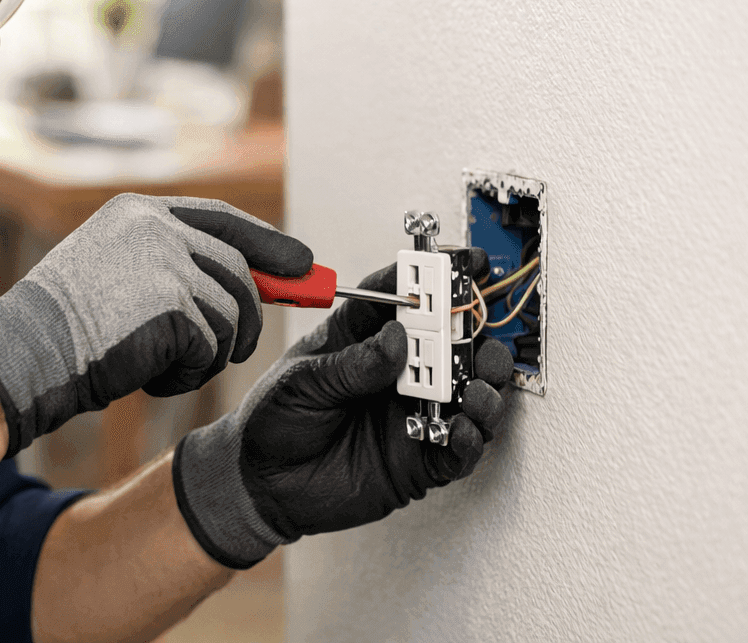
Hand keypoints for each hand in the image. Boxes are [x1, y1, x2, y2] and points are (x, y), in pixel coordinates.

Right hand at [0, 193, 310, 456]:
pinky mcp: (174, 303)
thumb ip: (171, 266)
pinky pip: (213, 344)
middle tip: (241, 347)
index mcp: (138, 211)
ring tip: (169, 366)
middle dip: (251, 312)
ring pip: (232, 311)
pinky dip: (191, 372)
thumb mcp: (114, 275)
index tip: (302, 264)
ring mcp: (166, 261)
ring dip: (212, 351)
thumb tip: (249, 285)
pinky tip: (154, 378)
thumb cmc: (63, 329)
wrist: (26, 354)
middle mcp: (156, 227)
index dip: (265, 243)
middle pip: (238, 268)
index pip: (221, 218)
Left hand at [171, 251, 510, 568]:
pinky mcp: (419, 460)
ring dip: (484, 385)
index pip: (401, 298)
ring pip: (468, 393)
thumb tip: (396, 339)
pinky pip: (458, 449)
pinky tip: (462, 430)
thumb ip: (351, 364)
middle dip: (470, 333)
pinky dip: (469, 438)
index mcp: (362, 339)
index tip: (461, 263)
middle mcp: (395, 372)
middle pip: (449, 343)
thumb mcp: (303, 382)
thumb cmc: (275, 421)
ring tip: (477, 387)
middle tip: (474, 332)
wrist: (264, 484)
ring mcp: (412, 414)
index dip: (431, 278)